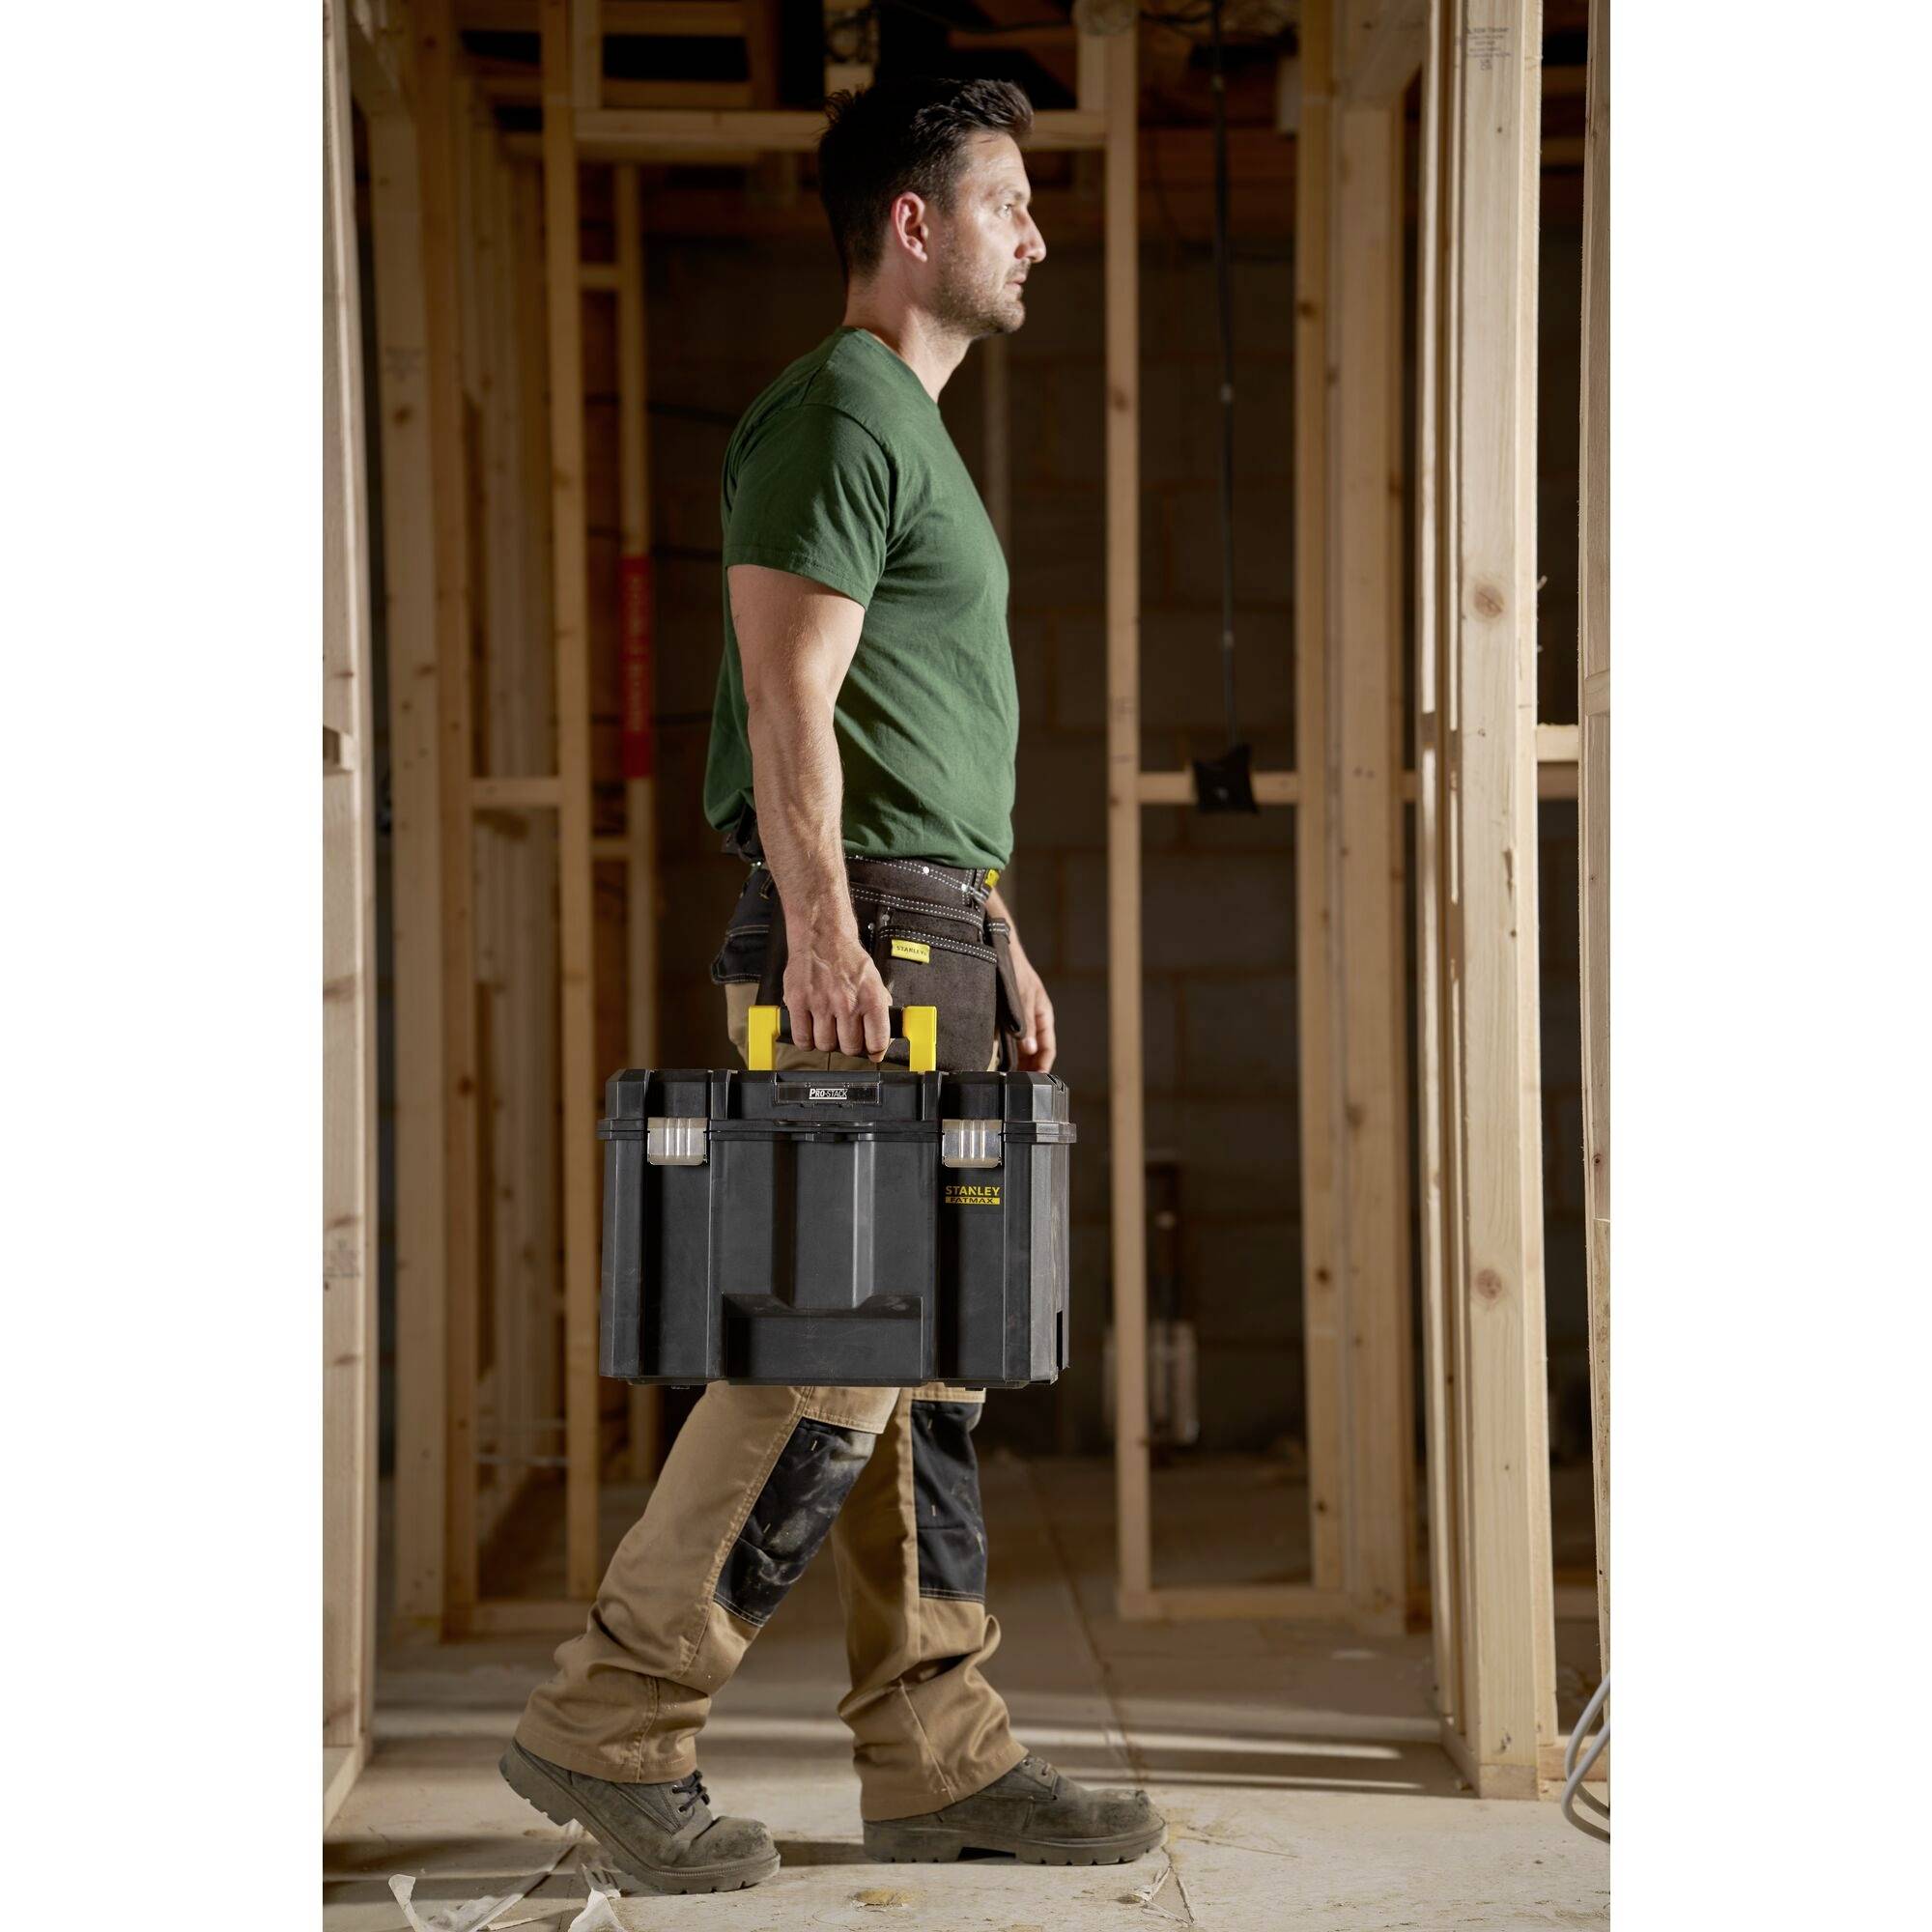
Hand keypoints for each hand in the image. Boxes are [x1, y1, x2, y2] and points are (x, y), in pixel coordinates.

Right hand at [783, 915, 891, 1058]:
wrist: (822, 934)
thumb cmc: (847, 957)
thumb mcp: (874, 979)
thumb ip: (879, 1006)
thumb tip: (883, 1034)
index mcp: (871, 998)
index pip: (877, 1041)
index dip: (875, 1052)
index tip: (871, 1053)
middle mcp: (847, 1002)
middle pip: (849, 1047)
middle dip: (848, 1045)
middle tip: (845, 1035)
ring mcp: (821, 1003)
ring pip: (825, 1045)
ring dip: (826, 1041)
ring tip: (826, 1027)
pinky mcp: (798, 1001)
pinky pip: (802, 1038)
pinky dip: (805, 1039)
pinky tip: (810, 1029)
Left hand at [1007, 930, 1055, 1072]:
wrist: (1000, 952)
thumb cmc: (1016, 970)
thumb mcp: (1022, 997)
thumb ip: (1026, 1023)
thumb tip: (1030, 1049)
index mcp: (1044, 1016)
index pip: (1048, 1047)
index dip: (1044, 1065)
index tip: (1037, 1080)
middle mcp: (1033, 1021)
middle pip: (1036, 1052)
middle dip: (1030, 1068)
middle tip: (1019, 1084)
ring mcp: (1021, 1021)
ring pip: (1023, 1048)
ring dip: (1018, 1063)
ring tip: (1009, 1078)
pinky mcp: (1007, 1020)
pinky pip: (1010, 1041)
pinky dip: (1007, 1053)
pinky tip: (999, 1062)